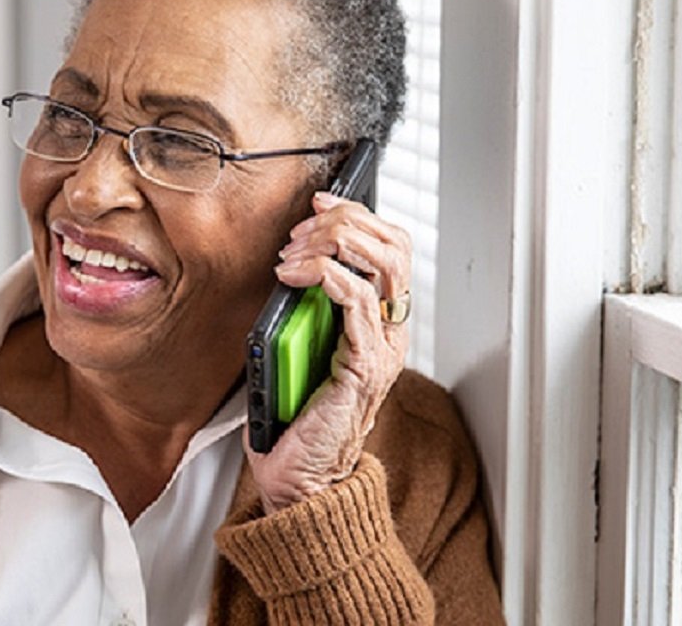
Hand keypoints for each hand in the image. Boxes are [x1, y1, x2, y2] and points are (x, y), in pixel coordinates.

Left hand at [245, 190, 411, 511]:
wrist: (301, 478)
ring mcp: (383, 347)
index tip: (318, 203)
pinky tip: (292, 276)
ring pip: (383, 263)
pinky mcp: (365, 365)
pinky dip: (324, 274)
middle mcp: (389, 330)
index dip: (358, 215)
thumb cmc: (297, 419)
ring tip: (293, 253)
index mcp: (378, 322)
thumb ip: (305, 306)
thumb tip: (287, 261)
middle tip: (302, 229)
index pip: (391, 247)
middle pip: (394, 245)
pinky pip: (356, 301)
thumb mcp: (299, 344)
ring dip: (334, 242)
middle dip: (346, 221)